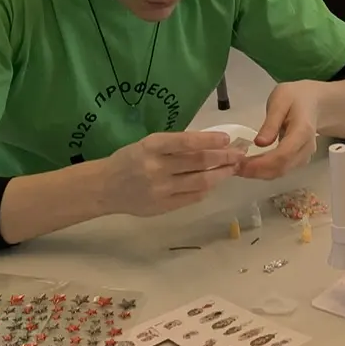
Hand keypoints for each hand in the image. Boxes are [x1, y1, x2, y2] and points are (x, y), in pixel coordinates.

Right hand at [96, 130, 242, 216]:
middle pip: (199, 162)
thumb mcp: (148, 144)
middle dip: (223, 157)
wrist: (106, 187)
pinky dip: (206, 189)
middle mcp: (157, 167)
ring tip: (232, 169)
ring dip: (220, 174)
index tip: (227, 139)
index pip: (187, 142)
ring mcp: (161, 189)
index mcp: (152, 147)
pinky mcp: (163, 206)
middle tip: (238, 154)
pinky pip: (192, 197)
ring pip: (200, 181)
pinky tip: (213, 183)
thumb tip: (209, 143)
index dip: (210, 140)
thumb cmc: (129, 160)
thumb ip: (174, 145)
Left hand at [237, 81, 324, 180]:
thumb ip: (271, 122)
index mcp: (302, 131)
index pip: (283, 155)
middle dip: (256, 171)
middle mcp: (306, 148)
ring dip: (259, 173)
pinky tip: (250, 164)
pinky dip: (264, 170)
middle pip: (281, 168)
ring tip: (238, 165)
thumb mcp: (281, 100)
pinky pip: (281, 169)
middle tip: (233, 166)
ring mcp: (304, 156)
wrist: (315, 103)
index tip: (241, 164)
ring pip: (281, 172)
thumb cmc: (295, 97)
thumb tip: (259, 143)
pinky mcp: (298, 160)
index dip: (262, 163)